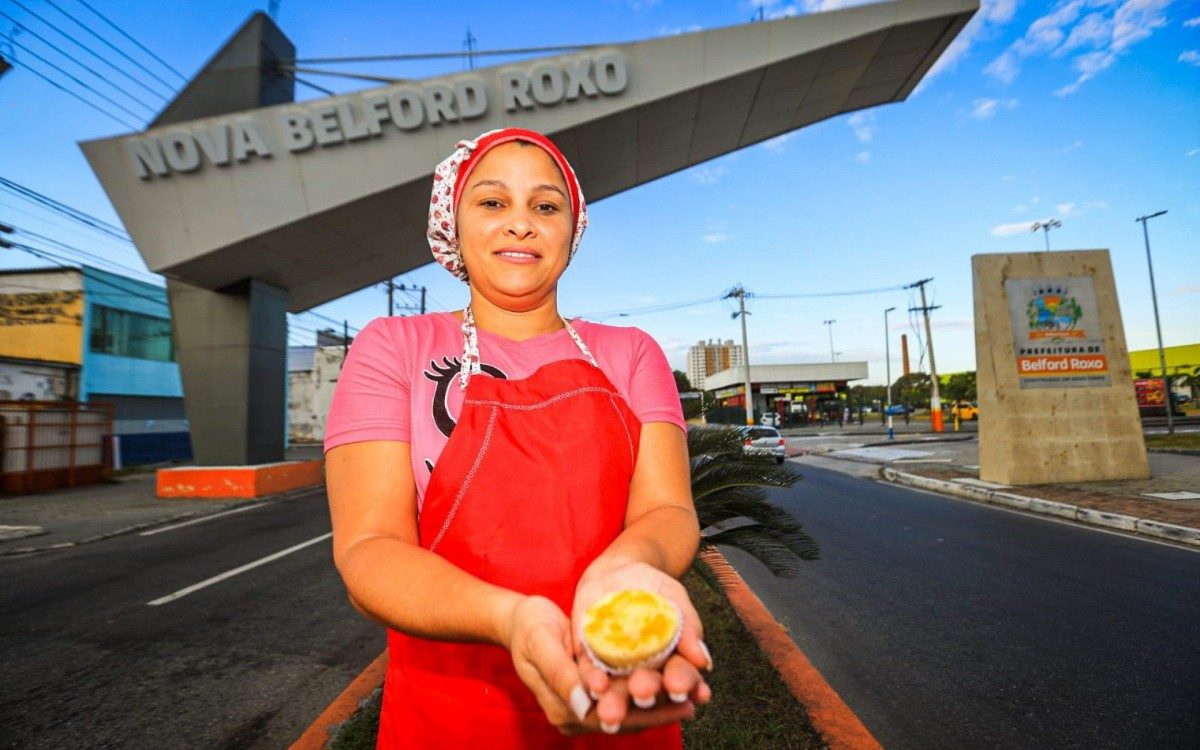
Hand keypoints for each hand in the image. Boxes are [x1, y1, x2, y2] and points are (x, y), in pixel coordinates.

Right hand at [505, 594, 700, 734]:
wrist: (519, 621)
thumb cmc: (529, 629)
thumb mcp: (542, 645)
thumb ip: (562, 675)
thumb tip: (587, 705)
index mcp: (564, 709)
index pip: (612, 718)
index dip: (646, 713)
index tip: (677, 704)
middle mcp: (577, 715)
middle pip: (626, 719)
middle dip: (660, 711)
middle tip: (693, 702)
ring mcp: (585, 706)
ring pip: (629, 710)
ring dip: (659, 704)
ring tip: (692, 695)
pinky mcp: (593, 692)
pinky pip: (625, 697)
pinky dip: (649, 693)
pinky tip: (672, 682)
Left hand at [571, 559, 712, 731]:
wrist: (619, 571)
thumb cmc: (655, 588)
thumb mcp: (675, 600)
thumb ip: (688, 627)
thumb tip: (703, 661)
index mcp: (672, 663)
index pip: (681, 676)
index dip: (684, 683)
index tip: (681, 687)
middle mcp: (645, 673)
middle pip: (648, 689)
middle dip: (646, 692)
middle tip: (644, 693)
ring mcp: (617, 669)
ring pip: (617, 689)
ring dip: (615, 700)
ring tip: (613, 711)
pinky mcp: (589, 659)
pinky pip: (590, 673)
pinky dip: (592, 680)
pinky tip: (595, 687)